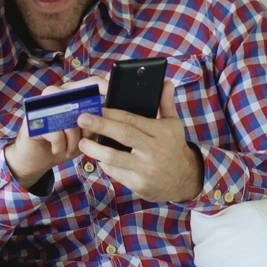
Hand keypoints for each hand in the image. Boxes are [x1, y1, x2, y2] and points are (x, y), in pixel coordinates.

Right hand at [5, 77, 107, 188]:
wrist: (35, 159)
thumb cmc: (63, 143)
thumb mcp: (84, 134)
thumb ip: (95, 123)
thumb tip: (110, 118)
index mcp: (71, 94)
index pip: (91, 83)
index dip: (104, 86)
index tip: (112, 93)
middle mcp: (56, 95)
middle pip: (81, 103)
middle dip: (87, 127)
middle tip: (84, 139)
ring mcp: (42, 106)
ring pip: (70, 119)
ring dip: (73, 139)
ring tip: (70, 147)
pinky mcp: (32, 120)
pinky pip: (57, 133)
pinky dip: (60, 146)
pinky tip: (57, 149)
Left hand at [76, 81, 201, 201]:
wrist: (184, 181)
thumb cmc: (173, 147)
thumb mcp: (173, 125)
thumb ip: (165, 103)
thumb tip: (166, 82)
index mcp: (160, 133)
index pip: (132, 120)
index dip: (112, 113)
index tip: (96, 107)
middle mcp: (153, 151)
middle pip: (123, 135)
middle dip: (100, 126)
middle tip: (81, 119)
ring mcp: (145, 169)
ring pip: (115, 158)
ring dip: (95, 150)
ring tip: (82, 142)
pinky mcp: (138, 184)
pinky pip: (116, 173)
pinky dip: (105, 165)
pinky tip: (98, 158)